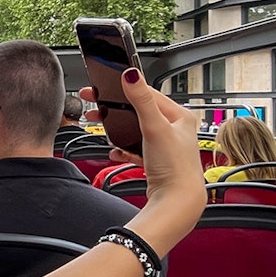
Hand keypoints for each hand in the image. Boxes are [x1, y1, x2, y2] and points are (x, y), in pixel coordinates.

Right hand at [84, 69, 204, 253]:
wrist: (176, 201)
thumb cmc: (175, 167)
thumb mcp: (154, 127)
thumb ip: (141, 100)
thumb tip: (131, 75)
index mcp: (180, 116)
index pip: (148, 93)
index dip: (124, 89)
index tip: (103, 86)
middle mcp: (175, 128)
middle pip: (138, 111)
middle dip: (115, 110)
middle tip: (94, 108)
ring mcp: (165, 145)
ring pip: (135, 129)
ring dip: (117, 129)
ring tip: (102, 128)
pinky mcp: (156, 160)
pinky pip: (135, 147)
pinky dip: (123, 148)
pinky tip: (116, 151)